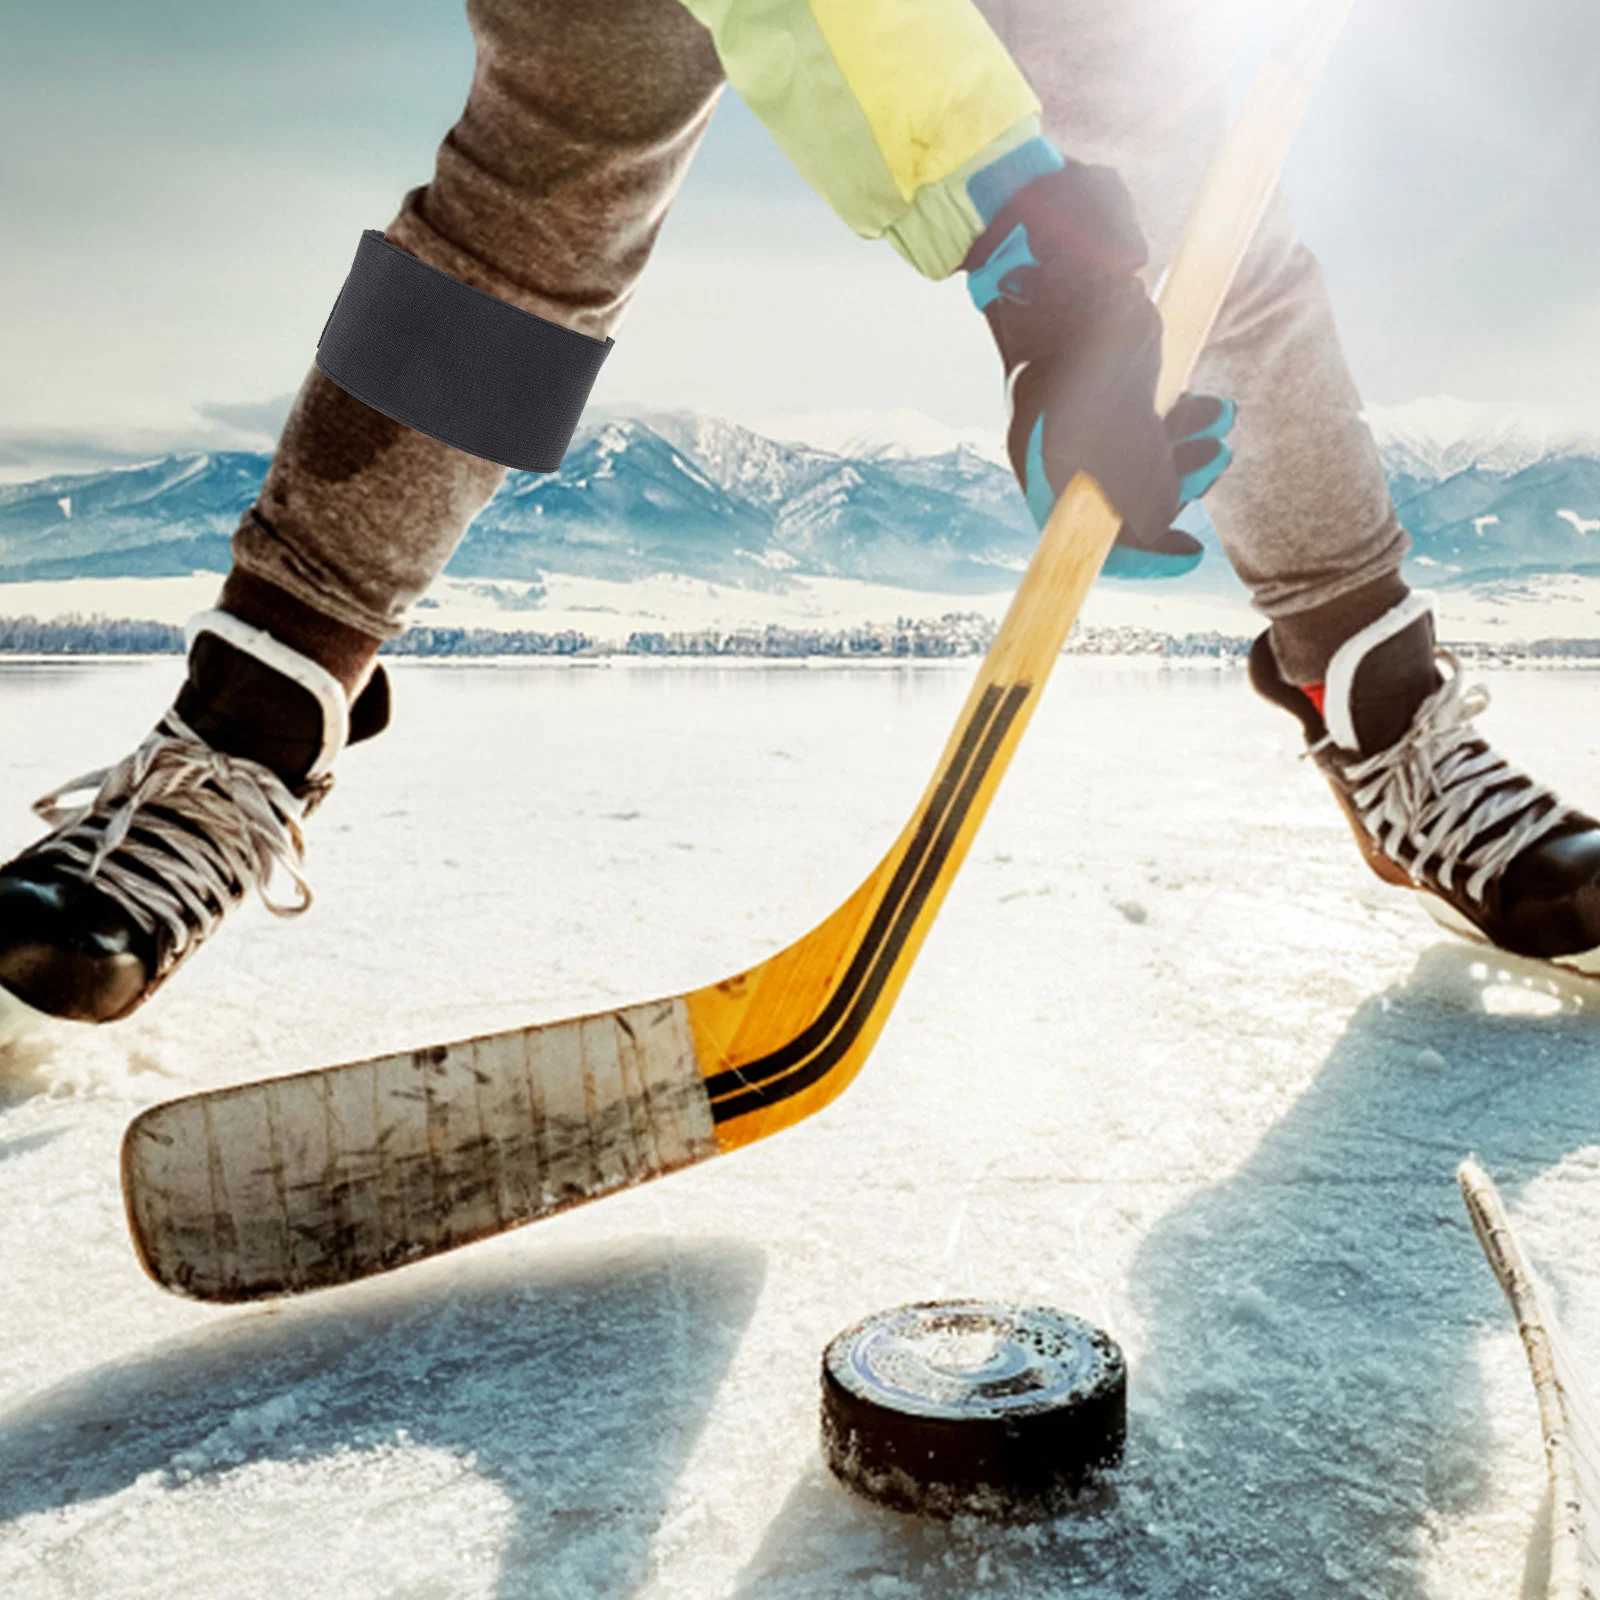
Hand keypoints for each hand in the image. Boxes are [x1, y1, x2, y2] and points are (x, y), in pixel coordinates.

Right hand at [965, 159, 1234, 577]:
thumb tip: (1158, 529)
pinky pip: (1153, 423)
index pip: (1088, 539)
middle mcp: (1062, 449)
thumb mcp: (1111, 418)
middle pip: (1125, 501)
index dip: (1140, 556)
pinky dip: (1183, 420)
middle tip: (1214, 457)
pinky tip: (1205, 403)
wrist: (1056, 241)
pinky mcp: (1111, 384)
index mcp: (1045, 467)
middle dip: (1178, 486)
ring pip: (1147, 459)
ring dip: (1191, 448)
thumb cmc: (1076, 326)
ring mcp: (1085, 416)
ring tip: (1219, 417)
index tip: (1186, 557)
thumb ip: (1134, 481)